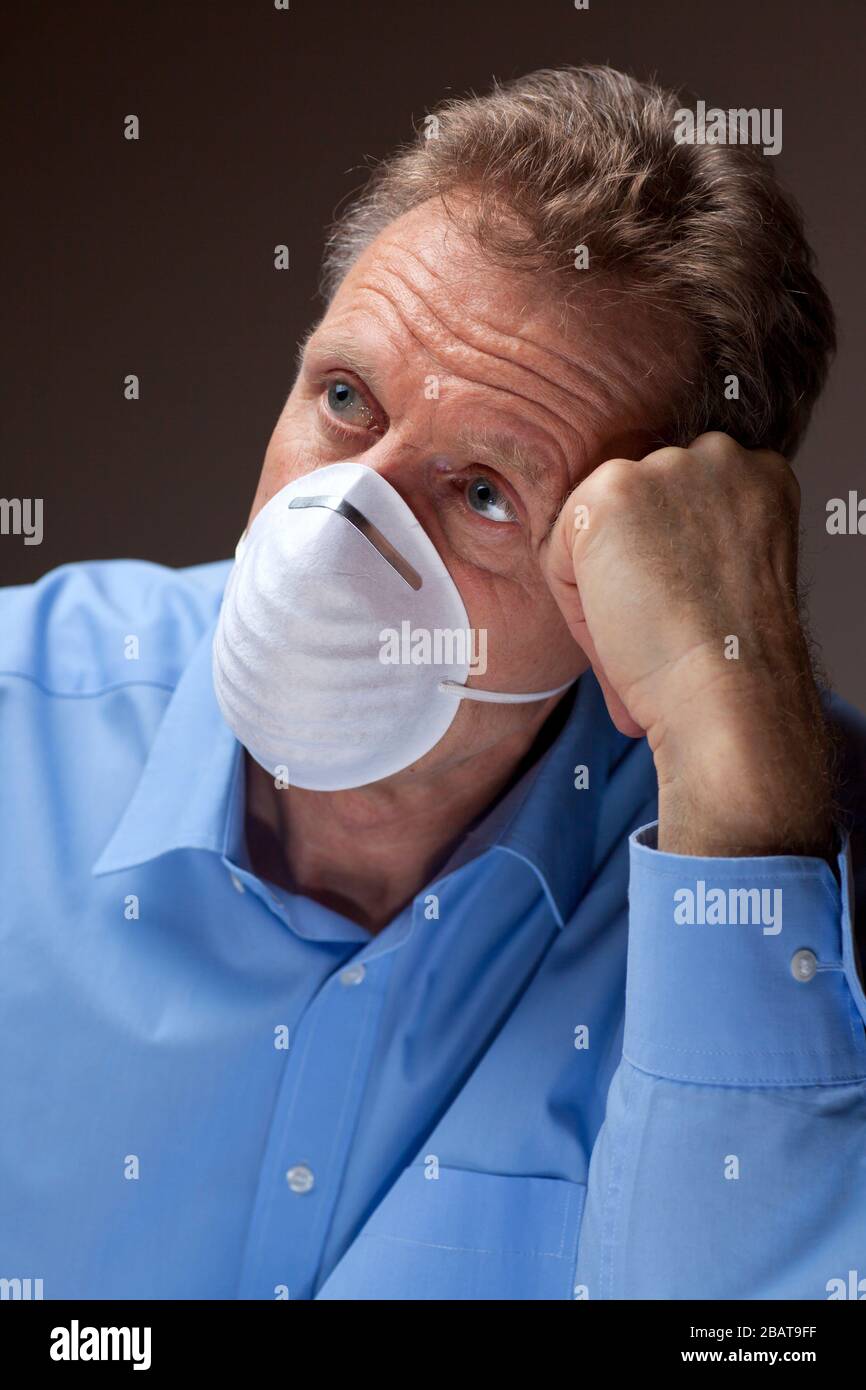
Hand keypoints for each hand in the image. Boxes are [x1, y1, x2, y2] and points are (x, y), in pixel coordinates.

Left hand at [542, 433, 833, 856]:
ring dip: (601, 581)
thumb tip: (641, 554)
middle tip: (653, 627)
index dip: (667, 566)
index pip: (676, 504)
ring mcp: (664, 467)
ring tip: (639, 631)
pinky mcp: (612, 491)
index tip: (678, 611)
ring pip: (595, 527)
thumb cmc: (733, 655)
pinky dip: (574, 598)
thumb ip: (697, 537)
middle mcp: (719, 455)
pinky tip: (617, 623)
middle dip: (631, 565)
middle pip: (635, 509)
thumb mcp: (735, 570)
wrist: (730, 684)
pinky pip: (561, 547)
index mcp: (760, 473)